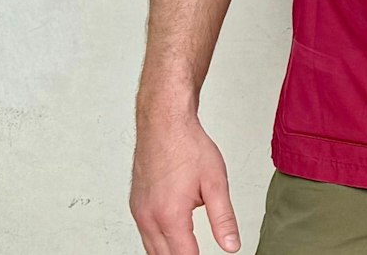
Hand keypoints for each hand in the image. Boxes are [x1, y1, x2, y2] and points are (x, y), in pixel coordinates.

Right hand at [130, 113, 239, 253]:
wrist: (164, 124)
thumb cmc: (188, 147)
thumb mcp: (216, 183)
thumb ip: (223, 219)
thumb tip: (231, 245)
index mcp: (170, 216)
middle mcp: (148, 218)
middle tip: (197, 253)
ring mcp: (138, 212)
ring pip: (151, 248)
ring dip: (169, 251)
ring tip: (188, 248)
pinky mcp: (135, 205)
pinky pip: (145, 233)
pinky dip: (158, 240)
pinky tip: (173, 235)